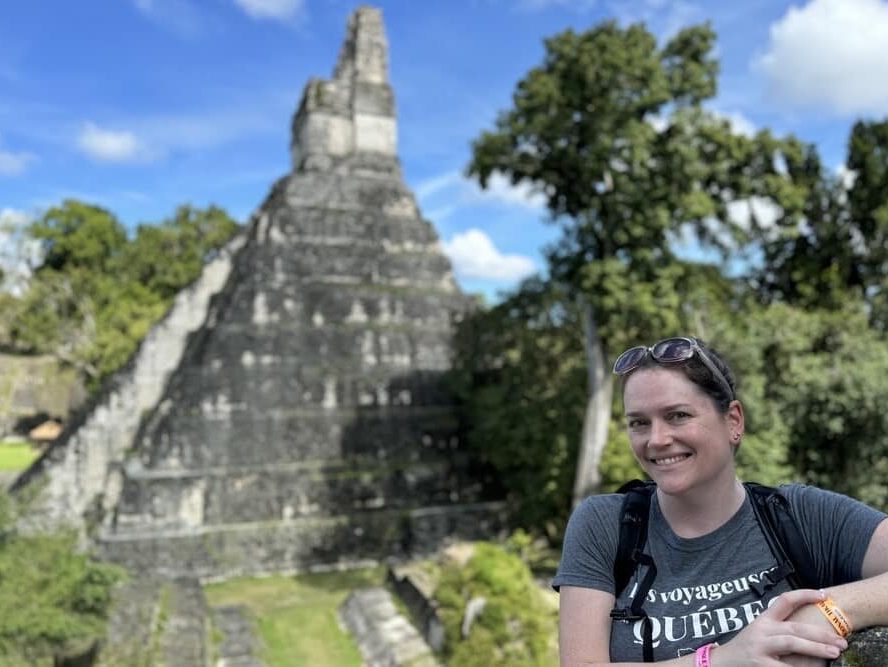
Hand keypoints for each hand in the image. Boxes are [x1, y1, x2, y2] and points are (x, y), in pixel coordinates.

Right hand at [711, 590, 846, 665]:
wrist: (721, 662)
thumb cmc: (747, 648)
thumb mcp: (761, 633)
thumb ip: (780, 629)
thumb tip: (813, 631)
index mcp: (763, 620)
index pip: (784, 601)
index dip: (804, 594)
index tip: (824, 595)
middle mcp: (762, 630)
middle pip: (795, 626)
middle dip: (821, 633)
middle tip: (841, 640)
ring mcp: (760, 647)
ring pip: (791, 642)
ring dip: (815, 647)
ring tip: (834, 651)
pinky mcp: (759, 664)